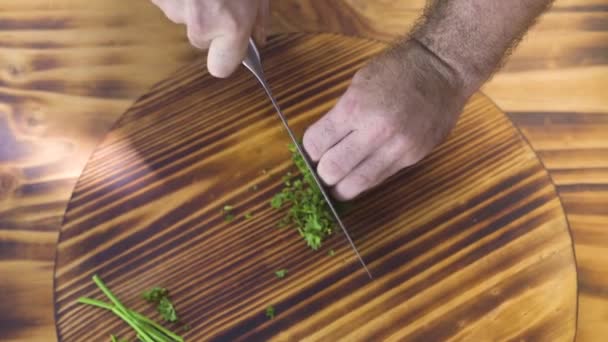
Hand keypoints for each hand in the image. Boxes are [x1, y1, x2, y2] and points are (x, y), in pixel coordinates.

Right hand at [150, 0, 269, 76]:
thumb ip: (258, 20)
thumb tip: (257, 41)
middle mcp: (201, 23)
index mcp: (232, 24)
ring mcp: (174, 8)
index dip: (225, 58)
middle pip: (200, 40)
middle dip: (208, 23)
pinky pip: (166, 1)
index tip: (230, 48)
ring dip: (191, 4)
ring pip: (182, 17)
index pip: (221, 69)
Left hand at [303, 41, 468, 200]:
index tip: (313, 150)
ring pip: (356, 184)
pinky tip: (362, 171)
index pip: (316, 144)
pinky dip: (365, 179)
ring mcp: (397, 147)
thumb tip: (320, 144)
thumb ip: (340, 115)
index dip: (309, 151)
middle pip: (332, 170)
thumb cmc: (397, 69)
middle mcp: (375, 131)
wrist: (443, 68)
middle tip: (324, 167)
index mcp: (355, 107)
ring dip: (342, 185)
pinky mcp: (413, 157)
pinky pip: (380, 178)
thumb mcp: (358, 84)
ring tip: (339, 179)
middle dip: (323, 172)